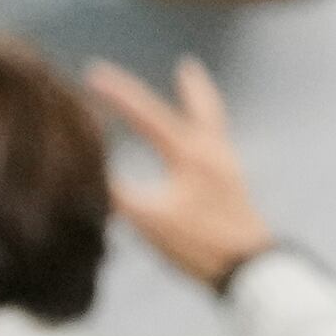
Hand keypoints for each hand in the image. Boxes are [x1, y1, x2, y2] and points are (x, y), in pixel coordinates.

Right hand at [92, 57, 275, 289]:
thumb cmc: (200, 244)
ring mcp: (227, 168)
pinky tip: (200, 143)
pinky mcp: (233, 186)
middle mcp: (212, 153)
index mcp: (189, 155)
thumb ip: (117, 193)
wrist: (250, 269)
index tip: (93, 73)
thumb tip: (85, 172)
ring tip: (196, 91)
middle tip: (186, 66)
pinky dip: (207, 130)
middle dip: (190, 86)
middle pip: (201, 108)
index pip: (147, 115)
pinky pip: (218, 143)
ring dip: (201, 104)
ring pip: (213, 123)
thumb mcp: (149, 220)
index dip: (118, 94)